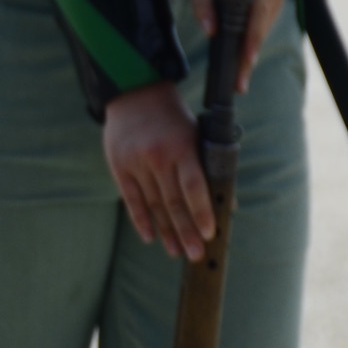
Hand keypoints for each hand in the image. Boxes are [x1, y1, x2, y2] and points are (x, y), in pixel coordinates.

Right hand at [103, 83, 213, 260]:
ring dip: (166, 231)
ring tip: (176, 251)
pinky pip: (131, 199)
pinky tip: (150, 237)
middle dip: (185, 231)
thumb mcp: (196, 135)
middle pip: (173, 202)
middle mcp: (158, 156)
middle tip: (195, 256)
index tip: (209, 234)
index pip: (193, 186)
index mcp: (182, 146)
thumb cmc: (174, 118)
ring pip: (153, 205)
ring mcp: (136, 162)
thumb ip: (208, 167)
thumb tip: (228, 203)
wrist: (135, 92)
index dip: (201, 212)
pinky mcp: (119, 166)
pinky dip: (141, 220)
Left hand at [186, 0, 285, 91]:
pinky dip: (253, 40)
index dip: (252, 39)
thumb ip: (202, 0)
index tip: (247, 60)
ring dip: (251, 51)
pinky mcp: (275, 2)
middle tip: (239, 84)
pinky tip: (243, 58)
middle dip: (249, 57)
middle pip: (261, 28)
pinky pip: (264, 26)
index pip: (257, 13)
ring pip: (264, 30)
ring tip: (239, 78)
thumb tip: (210, 31)